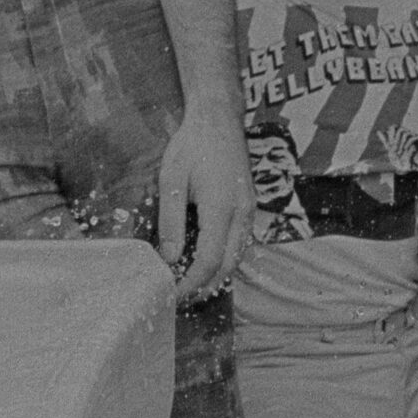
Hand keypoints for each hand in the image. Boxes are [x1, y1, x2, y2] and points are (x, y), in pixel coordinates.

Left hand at [157, 105, 252, 303]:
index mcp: (221, 207)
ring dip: (215, 276)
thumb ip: (171, 222)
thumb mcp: (172, 181)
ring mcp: (249, 210)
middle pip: (228, 266)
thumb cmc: (192, 145)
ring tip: (189, 285)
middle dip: (205, 287)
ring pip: (238, 257)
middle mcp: (242, 213)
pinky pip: (240, 244)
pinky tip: (205, 262)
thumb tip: (169, 259)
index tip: (172, 294)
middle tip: (179, 298)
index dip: (191, 283)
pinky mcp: (248, 206)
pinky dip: (224, 261)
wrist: (218, 119)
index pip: (209, 260)